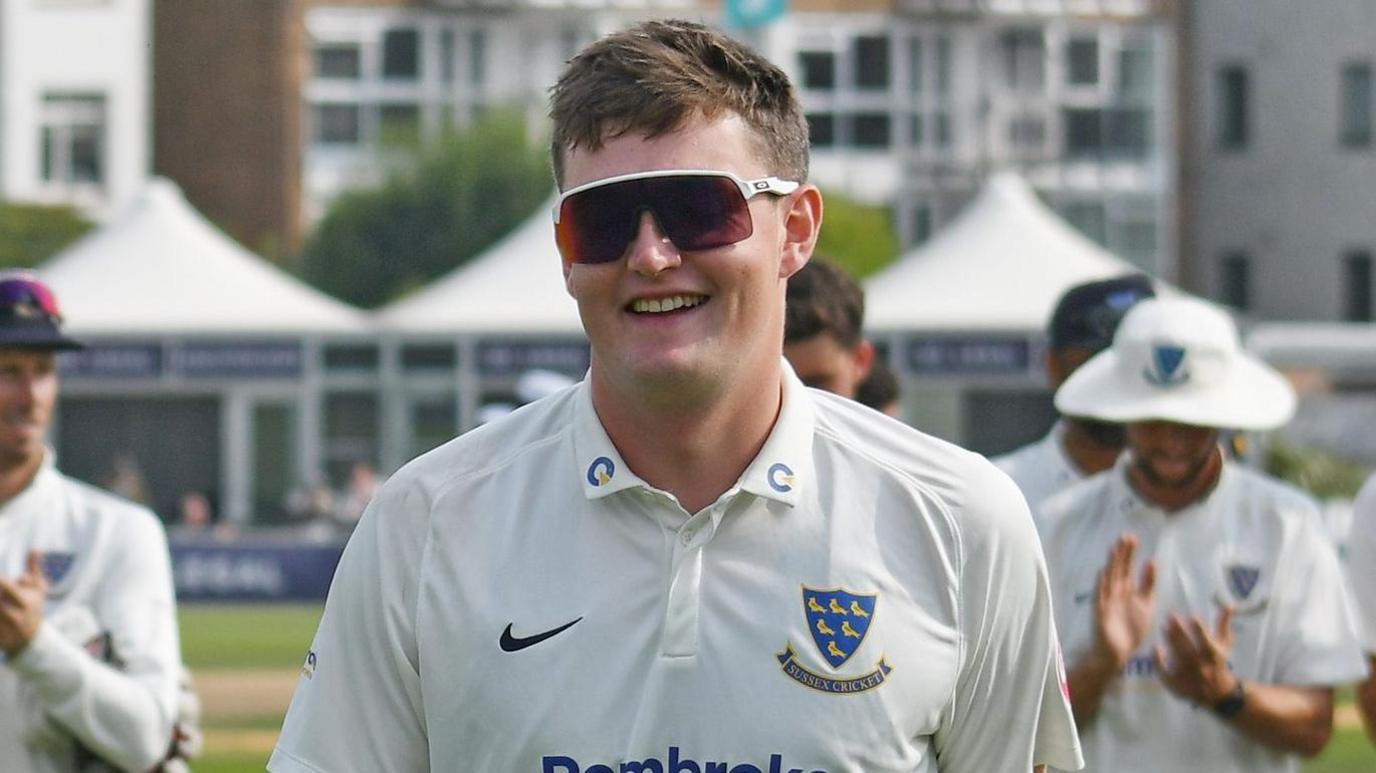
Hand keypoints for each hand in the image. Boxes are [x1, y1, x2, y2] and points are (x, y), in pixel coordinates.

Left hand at [0, 551, 48, 657]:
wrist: (29, 642)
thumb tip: (35, 549)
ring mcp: (3, 628)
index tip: (0, 578)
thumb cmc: (32, 608)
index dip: (1, 581)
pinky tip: (0, 604)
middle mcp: (13, 615)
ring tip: (2, 601)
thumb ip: (34, 569)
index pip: (4, 585)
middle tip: (1, 594)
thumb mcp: (38, 590)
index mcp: (24, 601)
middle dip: (0, 593)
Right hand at [1093, 534, 1156, 669]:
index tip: (1134, 538)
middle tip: (1126, 537)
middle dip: (1122, 554)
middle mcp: (1116, 592)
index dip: (1130, 554)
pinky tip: (1103, 572)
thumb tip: (1152, 562)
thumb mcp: (1147, 605)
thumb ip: (1149, 585)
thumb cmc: (1132, 630)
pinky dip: (1101, 584)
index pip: (1128, 568)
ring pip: (1110, 578)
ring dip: (1112, 564)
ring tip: (1115, 548)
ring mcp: (1108, 601)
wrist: (1120, 653)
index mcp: (1128, 590)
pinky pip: (1100, 596)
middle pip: (1119, 569)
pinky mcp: (1101, 612)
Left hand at [1154, 606, 1237, 705]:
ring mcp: (1188, 677)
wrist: (1218, 694)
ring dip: (1170, 643)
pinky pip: (1166, 674)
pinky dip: (1160, 663)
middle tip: (1170, 616)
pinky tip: (1156, 649)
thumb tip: (1229, 604)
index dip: (1200, 630)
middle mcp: (1202, 667)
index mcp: (1214, 656)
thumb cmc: (1218, 663)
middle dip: (1179, 632)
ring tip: (1163, 627)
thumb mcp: (1224, 645)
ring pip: (1177, 659)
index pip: (1207, 642)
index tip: (1193, 617)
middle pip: (1189, 648)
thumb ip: (1223, 624)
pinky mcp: (1178, 685)